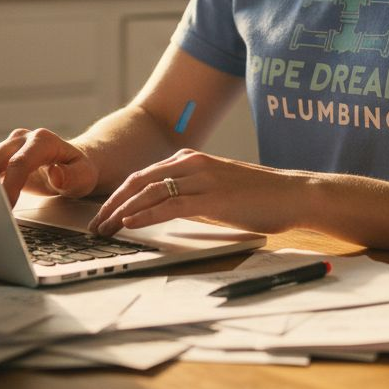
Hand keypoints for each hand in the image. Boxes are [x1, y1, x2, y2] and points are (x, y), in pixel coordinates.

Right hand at [0, 128, 97, 206]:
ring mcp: (8, 146)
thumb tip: (56, 174)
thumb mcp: (85, 176)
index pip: (19, 163)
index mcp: (42, 141)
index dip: (10, 186)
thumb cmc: (79, 171)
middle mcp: (22, 139)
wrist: (72, 164)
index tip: (6, 206)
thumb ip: (72, 176)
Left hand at [88, 148, 307, 237]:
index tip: (102, 214)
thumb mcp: (216, 191)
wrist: (294, 194)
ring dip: (121, 211)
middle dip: (111, 203)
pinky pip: (171, 204)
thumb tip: (165, 209)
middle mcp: (192, 163)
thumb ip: (191, 195)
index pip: (143, 175)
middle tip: (94, 224)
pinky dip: (146, 214)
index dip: (118, 195)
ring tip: (104, 228)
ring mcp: (202, 178)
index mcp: (191, 160)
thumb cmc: (259, 196)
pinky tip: (130, 223)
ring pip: (149, 192)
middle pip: (138, 181)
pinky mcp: (213, 198)